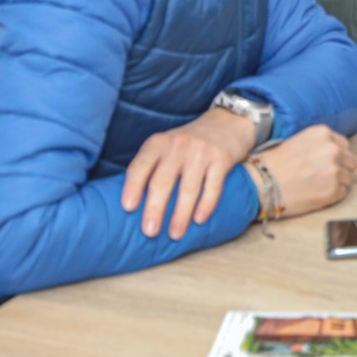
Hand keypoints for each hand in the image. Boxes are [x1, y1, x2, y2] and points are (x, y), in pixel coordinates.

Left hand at [121, 107, 256, 239]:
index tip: (128, 208)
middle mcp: (178, 146)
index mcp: (158, 143)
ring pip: (188, 188)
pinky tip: (199, 220)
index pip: (140, 166)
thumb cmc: (189, 143)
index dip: (132, 187)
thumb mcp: (166, 145)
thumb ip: (152, 166)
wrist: (228, 122)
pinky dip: (206, 205)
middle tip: (150, 232)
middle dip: (155, 208)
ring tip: (175, 234)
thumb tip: (133, 205)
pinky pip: (213, 186)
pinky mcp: (222, 159)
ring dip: (181, 214)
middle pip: (163, 180)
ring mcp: (201, 152)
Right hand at [243, 125, 355, 219]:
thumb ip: (320, 144)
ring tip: (315, 185)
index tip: (325, 163)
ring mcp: (334, 171)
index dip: (335, 156)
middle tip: (322, 176)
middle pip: (350, 162)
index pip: (344, 146)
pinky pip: (342, 193)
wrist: (260, 184)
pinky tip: (315, 193)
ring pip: (347, 178)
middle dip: (339, 169)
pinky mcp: (333, 191)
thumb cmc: (273, 164)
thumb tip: (335, 152)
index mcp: (324, 134)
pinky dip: (332, 195)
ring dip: (336, 182)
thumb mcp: (299, 140)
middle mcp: (333, 150)